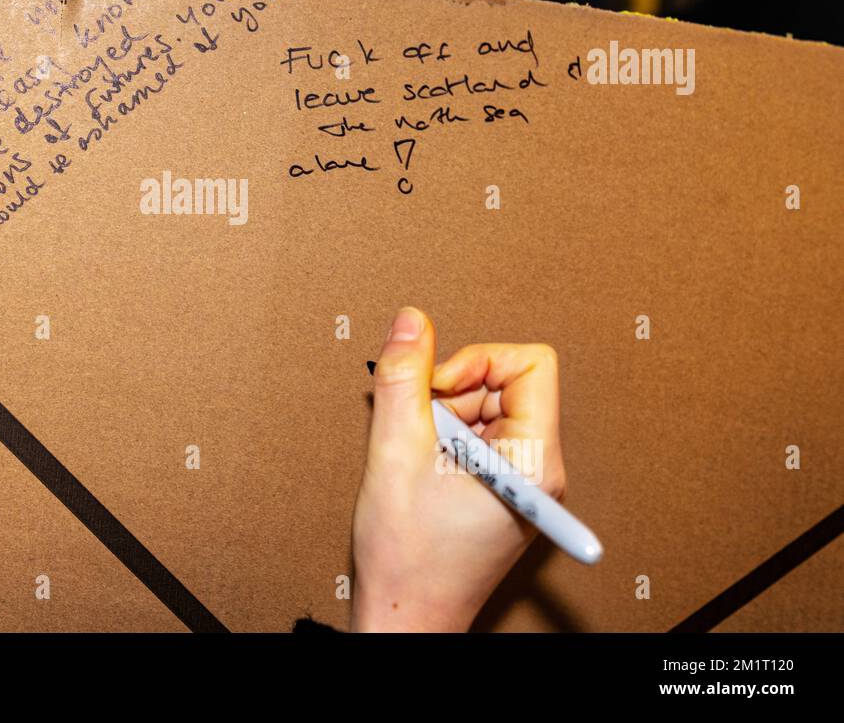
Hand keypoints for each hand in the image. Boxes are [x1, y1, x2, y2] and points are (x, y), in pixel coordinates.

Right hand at [351, 307, 564, 630]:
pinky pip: (481, 436)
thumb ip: (404, 376)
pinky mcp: (506, 490)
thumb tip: (412, 321)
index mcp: (534, 461)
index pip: (532, 363)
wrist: (405, 615)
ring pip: (489, 407)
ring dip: (445, 418)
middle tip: (421, 432)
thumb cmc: (409, 557)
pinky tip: (424, 471)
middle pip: (506, 382)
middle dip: (454, 394)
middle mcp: (542, 470)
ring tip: (420, 459)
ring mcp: (526, 482)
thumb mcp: (394, 449)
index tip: (439, 388)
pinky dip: (446, 440)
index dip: (478, 361)